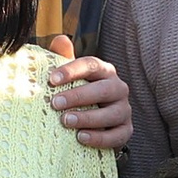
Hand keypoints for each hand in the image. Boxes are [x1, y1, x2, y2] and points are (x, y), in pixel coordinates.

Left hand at [43, 36, 132, 150]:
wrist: (92, 124)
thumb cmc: (78, 96)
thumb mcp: (70, 78)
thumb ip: (63, 59)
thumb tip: (60, 39)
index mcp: (104, 71)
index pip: (91, 65)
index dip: (72, 70)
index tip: (51, 80)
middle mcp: (118, 88)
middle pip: (102, 89)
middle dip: (78, 96)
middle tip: (55, 103)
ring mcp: (124, 110)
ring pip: (112, 113)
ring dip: (88, 117)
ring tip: (66, 121)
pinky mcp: (126, 130)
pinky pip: (117, 135)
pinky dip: (99, 137)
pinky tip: (81, 138)